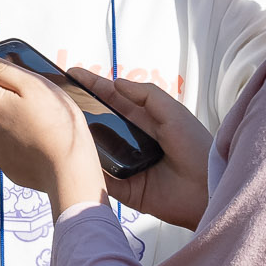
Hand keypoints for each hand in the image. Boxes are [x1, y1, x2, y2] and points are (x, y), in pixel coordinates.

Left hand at [0, 43, 106, 218]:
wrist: (70, 171)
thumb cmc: (58, 126)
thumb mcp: (35, 85)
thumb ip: (3, 70)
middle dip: (2, 88)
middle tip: (33, 89)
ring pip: (0, 121)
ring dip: (15, 113)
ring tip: (45, 117)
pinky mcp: (9, 164)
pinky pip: (10, 142)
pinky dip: (22, 134)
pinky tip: (42, 136)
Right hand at [68, 69, 212, 228]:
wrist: (207, 190)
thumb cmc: (196, 148)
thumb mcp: (174, 113)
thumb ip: (147, 95)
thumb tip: (116, 83)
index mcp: (144, 120)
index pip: (113, 99)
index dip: (93, 87)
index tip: (71, 74)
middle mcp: (131, 141)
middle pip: (99, 122)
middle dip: (79, 110)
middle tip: (57, 99)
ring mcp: (125, 165)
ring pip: (95, 150)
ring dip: (80, 139)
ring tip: (59, 124)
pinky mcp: (124, 190)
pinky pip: (100, 179)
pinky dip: (88, 170)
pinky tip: (72, 157)